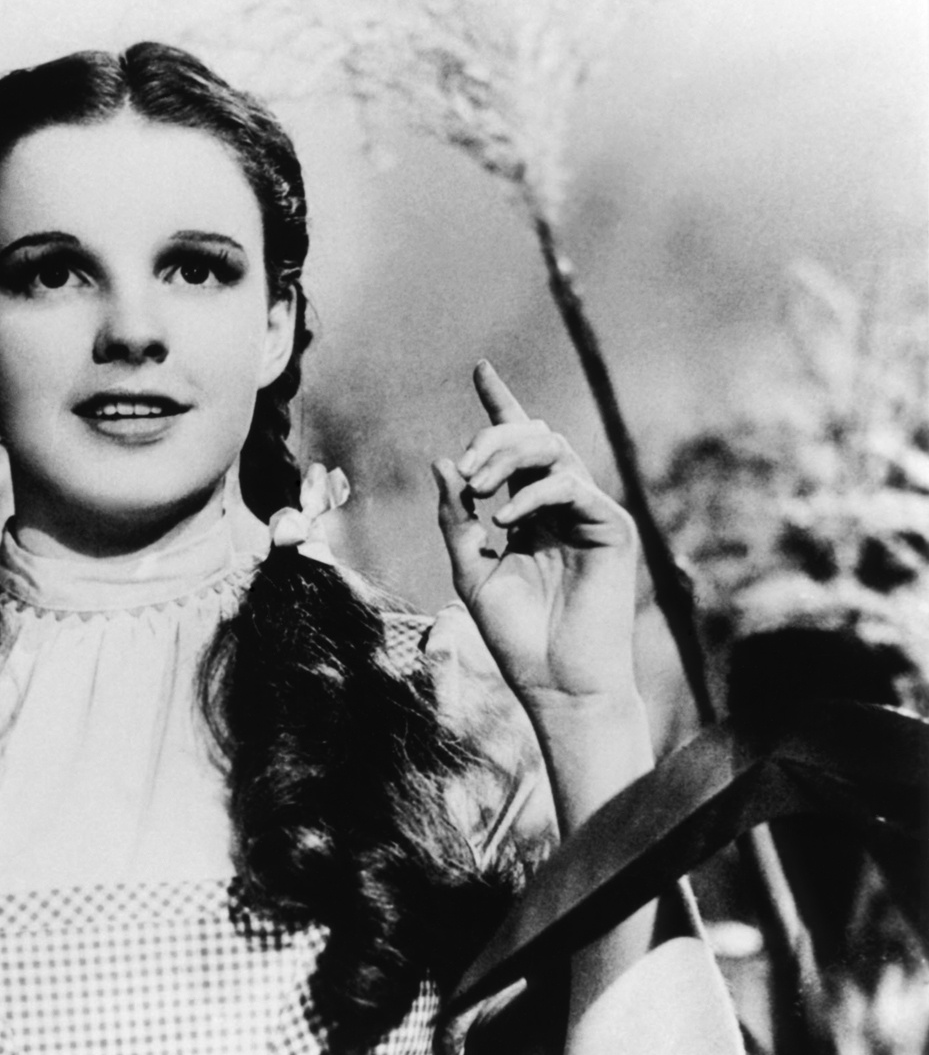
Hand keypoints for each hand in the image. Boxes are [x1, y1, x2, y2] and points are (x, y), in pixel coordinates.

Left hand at [433, 362, 640, 713]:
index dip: (500, 406)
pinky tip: (505, 519)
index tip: (481, 370)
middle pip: (532, 441)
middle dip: (494, 440)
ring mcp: (588, 516)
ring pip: (553, 452)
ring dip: (509, 457)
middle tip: (466, 469)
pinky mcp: (612, 528)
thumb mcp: (471, 572)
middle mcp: (559, 508)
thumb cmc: (518, 639)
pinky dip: (533, 495)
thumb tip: (442, 463)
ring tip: (477, 488)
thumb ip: (456, 520)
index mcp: (526, 515)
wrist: (558, 685)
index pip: (514, 450)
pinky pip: (571, 487)